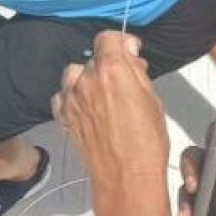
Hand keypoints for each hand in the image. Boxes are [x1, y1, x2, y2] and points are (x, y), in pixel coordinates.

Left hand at [51, 32, 168, 199]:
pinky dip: (72, 97)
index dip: (121, 43)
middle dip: (109, 66)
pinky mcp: (64, 115)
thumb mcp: (152, 100)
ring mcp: (71, 98)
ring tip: (105, 95)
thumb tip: (130, 57)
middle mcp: (86, 81)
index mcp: (112, 71)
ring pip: (74, 75)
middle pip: (93, 59)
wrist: (125, 176)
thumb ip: (136, 73)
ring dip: (88, 79)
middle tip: (125, 82)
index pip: (108, 39)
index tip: (130, 51)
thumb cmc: (145, 144)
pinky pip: (62, 96)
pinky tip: (87, 107)